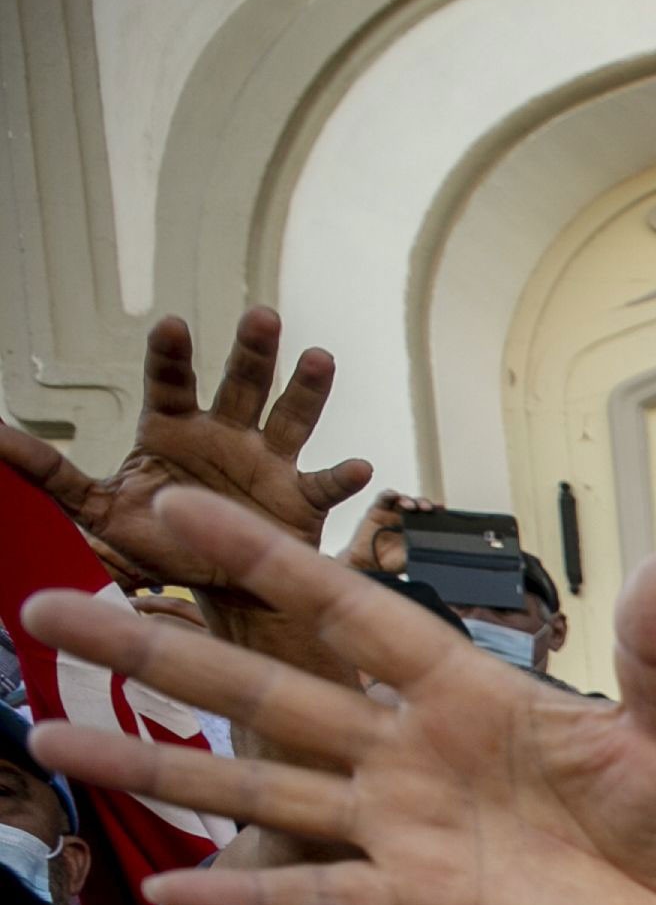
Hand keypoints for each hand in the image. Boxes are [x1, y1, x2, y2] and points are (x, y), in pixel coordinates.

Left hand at [0, 310, 371, 596]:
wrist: (214, 587)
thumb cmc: (159, 542)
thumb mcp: (92, 507)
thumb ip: (46, 471)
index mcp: (174, 431)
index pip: (171, 382)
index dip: (173, 355)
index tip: (173, 326)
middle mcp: (226, 436)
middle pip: (240, 384)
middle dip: (252, 351)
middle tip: (262, 317)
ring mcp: (268, 464)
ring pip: (290, 417)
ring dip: (306, 390)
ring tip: (320, 359)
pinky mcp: (300, 499)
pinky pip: (324, 483)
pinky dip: (343, 475)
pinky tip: (359, 465)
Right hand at [29, 492, 655, 904]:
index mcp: (468, 691)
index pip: (348, 611)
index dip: (265, 562)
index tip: (177, 509)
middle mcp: (413, 751)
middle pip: (267, 690)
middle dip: (160, 653)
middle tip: (52, 612)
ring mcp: (406, 825)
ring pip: (262, 789)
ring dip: (159, 769)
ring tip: (55, 739)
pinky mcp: (424, 899)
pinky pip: (318, 897)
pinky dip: (248, 896)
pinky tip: (169, 891)